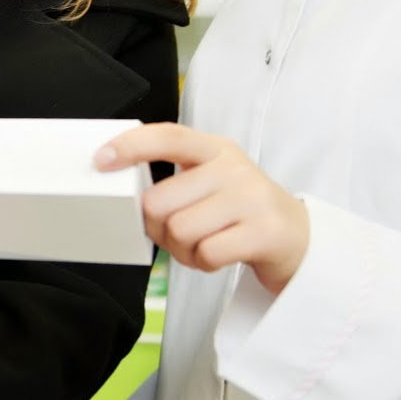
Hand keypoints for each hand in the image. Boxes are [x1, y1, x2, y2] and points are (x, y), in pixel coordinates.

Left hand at [95, 122, 308, 292]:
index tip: (101, 161)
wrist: (299, 239)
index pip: (167, 136)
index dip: (130, 146)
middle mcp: (233, 167)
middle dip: (158, 228)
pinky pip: (206, 253)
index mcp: (214, 149)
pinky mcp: (265, 231)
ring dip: (182, 249)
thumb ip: (176, 181)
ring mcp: (252, 198)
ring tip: (201, 245)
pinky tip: (218, 256)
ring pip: (180, 230)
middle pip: (160, 201)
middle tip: (176, 234)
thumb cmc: (240, 211)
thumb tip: (127, 197)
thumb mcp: (212, 182)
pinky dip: (203, 263)